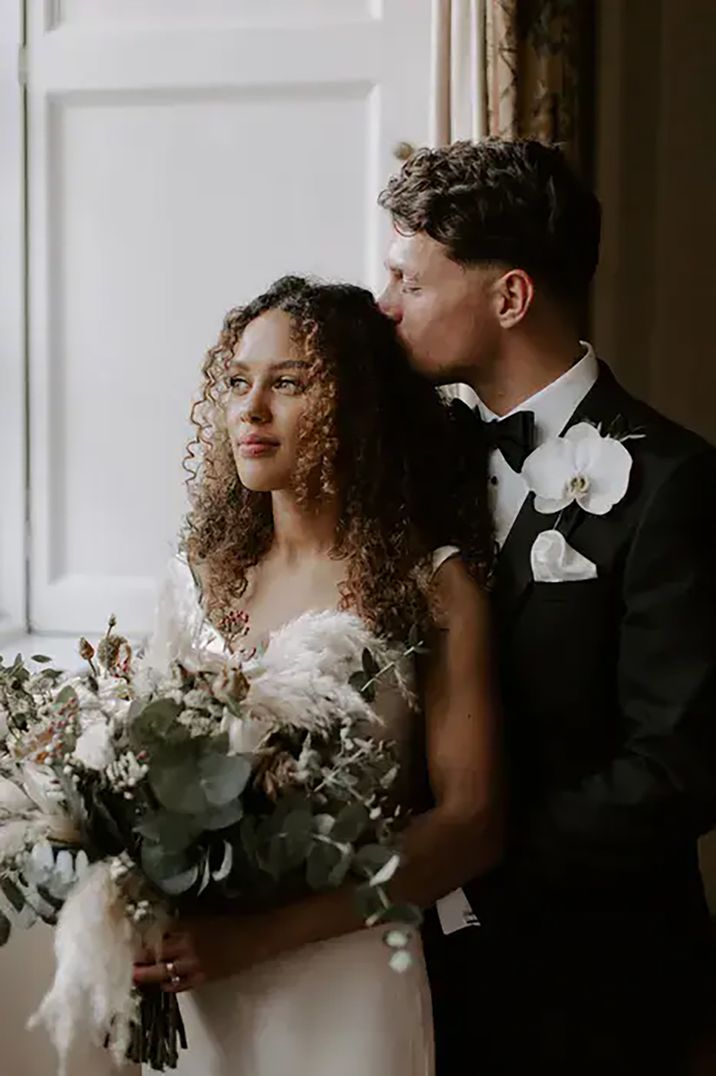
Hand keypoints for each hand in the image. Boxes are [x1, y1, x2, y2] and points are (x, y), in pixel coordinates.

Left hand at [132, 913, 271, 993]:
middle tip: (125, 959)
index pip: (158, 930)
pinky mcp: (204, 978)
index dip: (143, 935)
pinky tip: (162, 984)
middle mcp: (187, 944)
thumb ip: (187, 918)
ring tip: (134, 975)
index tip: (129, 936)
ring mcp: (195, 964)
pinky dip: (169, 985)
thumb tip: (167, 922)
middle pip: (156, 952)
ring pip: (164, 971)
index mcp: (189, 924)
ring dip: (148, 973)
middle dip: (140, 956)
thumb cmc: (235, 918)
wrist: (258, 936)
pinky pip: (181, 985)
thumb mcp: (208, 913)